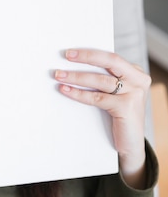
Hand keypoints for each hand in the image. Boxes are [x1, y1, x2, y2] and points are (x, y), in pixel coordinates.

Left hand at [55, 48, 150, 188]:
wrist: (130, 144)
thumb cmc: (118, 117)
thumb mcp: (115, 94)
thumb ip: (105, 80)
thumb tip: (75, 67)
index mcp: (135, 72)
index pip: (111, 57)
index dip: (90, 53)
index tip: (71, 52)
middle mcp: (138, 80)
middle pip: (110, 61)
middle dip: (86, 57)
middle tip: (66, 55)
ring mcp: (134, 93)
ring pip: (100, 80)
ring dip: (76, 77)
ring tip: (59, 75)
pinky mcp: (126, 107)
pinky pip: (97, 98)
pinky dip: (79, 94)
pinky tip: (66, 90)